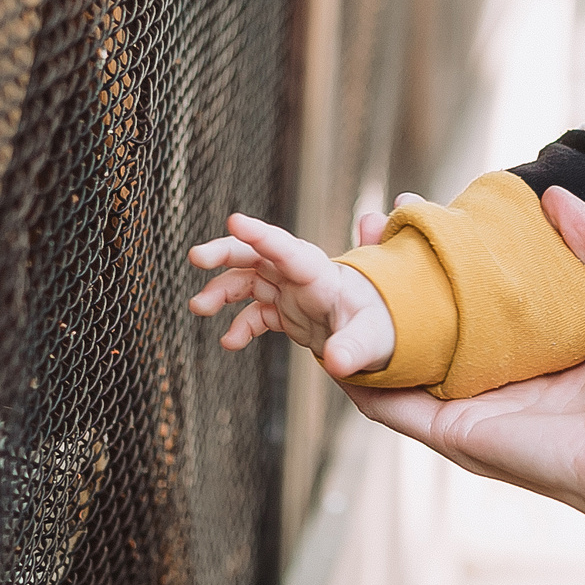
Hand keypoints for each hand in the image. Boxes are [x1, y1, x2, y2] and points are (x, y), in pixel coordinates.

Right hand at [188, 212, 397, 378]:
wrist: (388, 338)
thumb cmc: (386, 331)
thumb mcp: (374, 340)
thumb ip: (354, 348)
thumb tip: (338, 364)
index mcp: (324, 277)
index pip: (291, 252)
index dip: (263, 236)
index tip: (234, 220)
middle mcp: (304, 279)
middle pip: (261, 255)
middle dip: (227, 252)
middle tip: (196, 256)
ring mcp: (293, 293)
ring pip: (249, 280)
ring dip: (222, 290)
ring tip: (198, 307)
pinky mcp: (287, 312)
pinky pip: (255, 312)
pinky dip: (239, 325)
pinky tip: (229, 342)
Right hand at [343, 188, 584, 531]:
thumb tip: (553, 196)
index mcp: (553, 355)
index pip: (488, 298)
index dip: (454, 255)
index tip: (425, 209)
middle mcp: (510, 384)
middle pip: (438, 323)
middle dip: (398, 273)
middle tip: (371, 222)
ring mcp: (480, 411)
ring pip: (406, 356)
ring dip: (367, 312)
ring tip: (341, 256)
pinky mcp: (459, 435)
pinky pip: (392, 403)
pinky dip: (357, 371)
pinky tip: (327, 331)